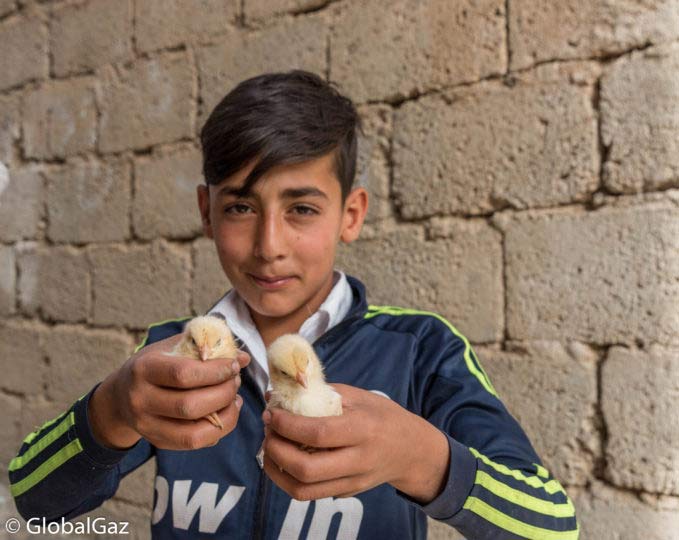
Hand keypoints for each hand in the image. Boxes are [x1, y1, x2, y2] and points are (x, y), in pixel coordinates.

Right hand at [89, 333, 249, 450]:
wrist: (120, 396)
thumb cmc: (155, 364)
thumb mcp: (173, 347)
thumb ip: (207, 348)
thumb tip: (244, 358)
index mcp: (144, 369)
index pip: (183, 374)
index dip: (215, 371)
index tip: (233, 366)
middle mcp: (141, 400)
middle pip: (190, 405)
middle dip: (223, 393)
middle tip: (236, 381)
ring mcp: (146, 426)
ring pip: (193, 432)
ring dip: (224, 416)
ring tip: (235, 399)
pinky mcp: (157, 442)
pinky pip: (193, 443)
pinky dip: (217, 430)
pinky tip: (226, 413)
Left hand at [261, 384, 449, 502]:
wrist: (412, 450)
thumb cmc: (383, 416)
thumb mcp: (359, 397)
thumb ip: (322, 394)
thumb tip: (281, 392)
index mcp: (362, 430)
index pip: (318, 434)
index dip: (287, 425)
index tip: (271, 414)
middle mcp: (358, 460)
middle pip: (306, 469)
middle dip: (276, 450)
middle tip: (267, 432)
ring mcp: (352, 482)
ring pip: (303, 490)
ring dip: (276, 470)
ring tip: (270, 448)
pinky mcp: (347, 493)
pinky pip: (311, 494)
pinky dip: (289, 479)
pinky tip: (285, 460)